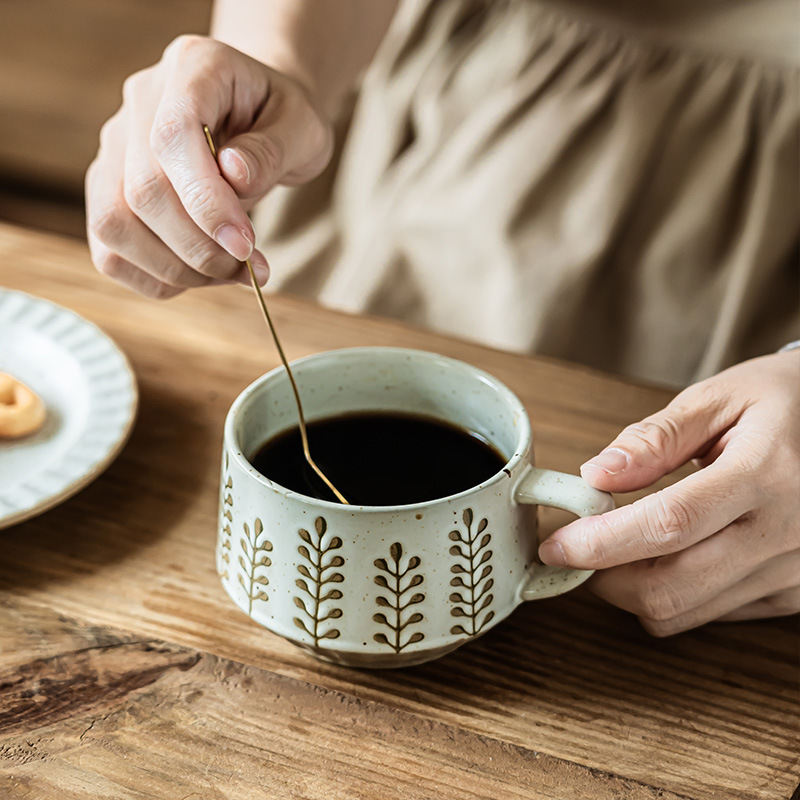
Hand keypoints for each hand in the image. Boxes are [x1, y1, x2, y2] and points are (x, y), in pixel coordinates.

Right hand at [86, 35, 332, 297]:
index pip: (172, 137)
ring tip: (229, 273)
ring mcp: (115, 145)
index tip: (245, 245)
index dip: (205, 202)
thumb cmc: (283, 121)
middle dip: (199, 248)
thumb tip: (235, 177)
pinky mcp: (108, 188)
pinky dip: (156, 277)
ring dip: (176, 268)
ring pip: (114, 224)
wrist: (261, 116)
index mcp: (192, 69)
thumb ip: (272, 151)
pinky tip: (200, 275)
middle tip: (249, 267)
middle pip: (141, 191)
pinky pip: (110, 250)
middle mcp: (140, 101)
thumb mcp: (303, 128)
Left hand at [539, 351, 799, 635]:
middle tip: (577, 549)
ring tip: (618, 548)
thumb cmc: (783, 403)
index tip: (557, 545)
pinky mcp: (794, 595)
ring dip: (633, 590)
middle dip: (605, 578)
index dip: (601, 542)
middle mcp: (787, 532)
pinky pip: (713, 614)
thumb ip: (655, 439)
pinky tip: (668, 557)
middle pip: (671, 585)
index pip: (668, 524)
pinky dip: (673, 595)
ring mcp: (795, 571)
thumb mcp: (718, 398)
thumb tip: (597, 475)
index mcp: (766, 472)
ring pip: (686, 611)